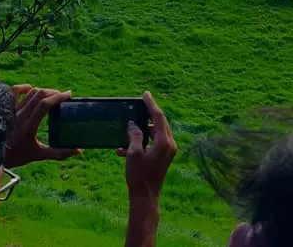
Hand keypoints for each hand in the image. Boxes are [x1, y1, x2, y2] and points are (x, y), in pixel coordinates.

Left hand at [4, 85, 81, 168]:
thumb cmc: (16, 156)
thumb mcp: (39, 155)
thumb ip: (59, 153)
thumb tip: (78, 151)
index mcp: (29, 125)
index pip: (45, 104)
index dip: (58, 97)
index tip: (69, 94)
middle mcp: (20, 115)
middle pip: (39, 94)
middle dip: (53, 92)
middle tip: (62, 96)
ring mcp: (12, 110)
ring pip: (30, 92)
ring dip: (43, 91)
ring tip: (51, 95)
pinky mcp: (6, 108)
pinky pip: (13, 91)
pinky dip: (24, 87)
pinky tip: (31, 89)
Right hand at [118, 91, 176, 207]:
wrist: (145, 197)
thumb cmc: (139, 176)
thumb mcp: (134, 154)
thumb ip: (135, 136)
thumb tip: (133, 124)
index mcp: (165, 142)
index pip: (159, 117)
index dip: (151, 104)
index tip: (145, 94)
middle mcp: (169, 144)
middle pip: (160, 123)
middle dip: (148, 114)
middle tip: (139, 105)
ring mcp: (167, 151)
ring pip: (156, 133)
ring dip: (143, 130)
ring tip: (130, 125)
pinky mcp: (163, 157)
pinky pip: (153, 143)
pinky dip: (142, 142)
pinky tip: (123, 148)